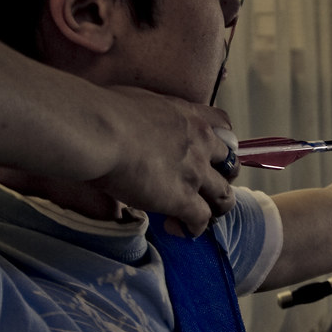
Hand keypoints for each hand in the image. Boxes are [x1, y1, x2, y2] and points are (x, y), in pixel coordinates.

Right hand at [87, 86, 236, 234]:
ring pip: (224, 195)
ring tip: (200, 215)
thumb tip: (132, 122)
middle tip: (206, 187)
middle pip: (230, 163)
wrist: (100, 131)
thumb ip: (148, 115)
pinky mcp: (183, 199)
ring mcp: (195, 172)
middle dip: (223, 177)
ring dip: (216, 207)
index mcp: (189, 116)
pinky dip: (194, 228)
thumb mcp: (137, 101)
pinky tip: (182, 230)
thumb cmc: (104, 110)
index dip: (221, 139)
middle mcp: (200, 142)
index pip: (222, 123)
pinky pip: (201, 219)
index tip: (211, 150)